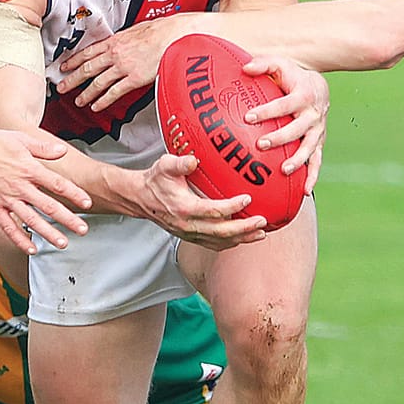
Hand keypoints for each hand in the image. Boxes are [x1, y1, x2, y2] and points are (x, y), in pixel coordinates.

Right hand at [0, 126, 90, 252]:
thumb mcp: (21, 139)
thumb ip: (43, 148)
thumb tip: (62, 150)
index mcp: (29, 169)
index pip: (57, 184)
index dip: (74, 194)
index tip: (87, 203)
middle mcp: (20, 186)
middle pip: (49, 206)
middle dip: (68, 220)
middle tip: (82, 230)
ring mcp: (6, 199)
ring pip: (31, 220)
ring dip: (48, 233)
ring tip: (63, 243)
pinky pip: (8, 227)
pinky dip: (19, 239)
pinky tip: (31, 248)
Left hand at [60, 22, 176, 111]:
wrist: (174, 36)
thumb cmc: (161, 31)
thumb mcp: (137, 29)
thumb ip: (126, 37)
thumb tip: (123, 40)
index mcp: (115, 41)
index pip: (88, 52)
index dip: (74, 60)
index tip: (65, 66)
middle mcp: (115, 54)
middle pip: (88, 69)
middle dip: (72, 79)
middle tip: (62, 86)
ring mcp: (123, 67)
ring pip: (98, 82)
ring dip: (85, 93)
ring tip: (78, 101)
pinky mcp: (134, 79)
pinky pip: (114, 92)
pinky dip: (103, 101)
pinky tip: (97, 106)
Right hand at [134, 153, 265, 247]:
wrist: (140, 198)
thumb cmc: (155, 181)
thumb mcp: (165, 166)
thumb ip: (179, 163)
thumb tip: (193, 159)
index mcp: (184, 208)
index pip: (213, 211)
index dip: (232, 206)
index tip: (247, 199)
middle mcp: (188, 225)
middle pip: (221, 232)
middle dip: (244, 229)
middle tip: (262, 222)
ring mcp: (190, 234)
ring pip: (220, 242)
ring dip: (242, 239)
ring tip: (261, 233)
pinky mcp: (191, 237)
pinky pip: (214, 244)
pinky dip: (231, 242)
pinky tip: (244, 237)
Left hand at [240, 55, 327, 192]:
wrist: (318, 87)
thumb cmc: (293, 76)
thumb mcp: (280, 64)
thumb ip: (262, 64)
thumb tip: (245, 67)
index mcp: (303, 95)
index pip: (283, 104)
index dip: (266, 111)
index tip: (248, 118)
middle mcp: (313, 114)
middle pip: (297, 128)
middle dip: (280, 137)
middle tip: (261, 144)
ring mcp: (317, 131)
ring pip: (309, 147)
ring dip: (298, 160)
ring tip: (283, 170)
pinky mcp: (319, 143)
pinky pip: (317, 161)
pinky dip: (313, 176)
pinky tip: (305, 191)